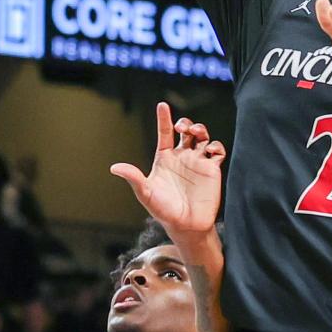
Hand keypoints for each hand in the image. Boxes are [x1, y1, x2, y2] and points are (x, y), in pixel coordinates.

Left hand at [111, 102, 225, 235]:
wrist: (186, 225)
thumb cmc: (164, 211)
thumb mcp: (146, 193)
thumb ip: (134, 178)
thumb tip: (114, 168)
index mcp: (165, 158)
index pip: (165, 133)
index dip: (164, 118)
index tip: (162, 105)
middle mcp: (182, 157)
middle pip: (186, 131)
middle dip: (186, 123)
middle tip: (183, 128)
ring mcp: (198, 162)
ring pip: (202, 137)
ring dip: (201, 130)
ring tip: (196, 133)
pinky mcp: (212, 170)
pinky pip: (217, 151)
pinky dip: (216, 146)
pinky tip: (209, 151)